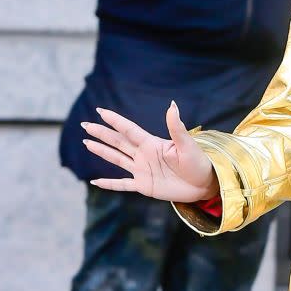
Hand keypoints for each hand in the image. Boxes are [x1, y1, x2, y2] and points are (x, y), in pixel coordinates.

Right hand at [83, 102, 218, 202]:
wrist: (204, 184)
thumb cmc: (199, 162)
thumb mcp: (187, 144)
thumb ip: (176, 127)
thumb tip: (172, 104)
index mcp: (152, 144)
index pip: (128, 130)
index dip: (115, 121)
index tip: (100, 111)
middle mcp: (144, 155)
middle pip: (118, 142)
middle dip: (102, 133)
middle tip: (85, 124)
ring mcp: (143, 170)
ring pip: (117, 159)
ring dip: (102, 151)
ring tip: (87, 142)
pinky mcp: (144, 186)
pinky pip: (122, 184)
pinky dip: (108, 183)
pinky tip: (95, 181)